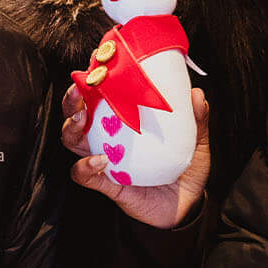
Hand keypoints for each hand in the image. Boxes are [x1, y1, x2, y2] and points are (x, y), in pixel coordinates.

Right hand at [63, 84, 211, 229]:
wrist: (188, 205)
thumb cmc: (186, 169)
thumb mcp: (195, 141)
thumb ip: (196, 119)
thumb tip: (196, 95)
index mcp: (125, 123)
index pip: (102, 97)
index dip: (93, 80)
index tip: (97, 62)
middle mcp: (109, 139)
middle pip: (77, 115)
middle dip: (72, 101)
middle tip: (80, 90)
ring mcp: (105, 161)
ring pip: (73, 141)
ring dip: (72, 127)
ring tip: (83, 118)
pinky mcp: (107, 184)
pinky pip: (84, 175)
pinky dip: (86, 166)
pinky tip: (101, 160)